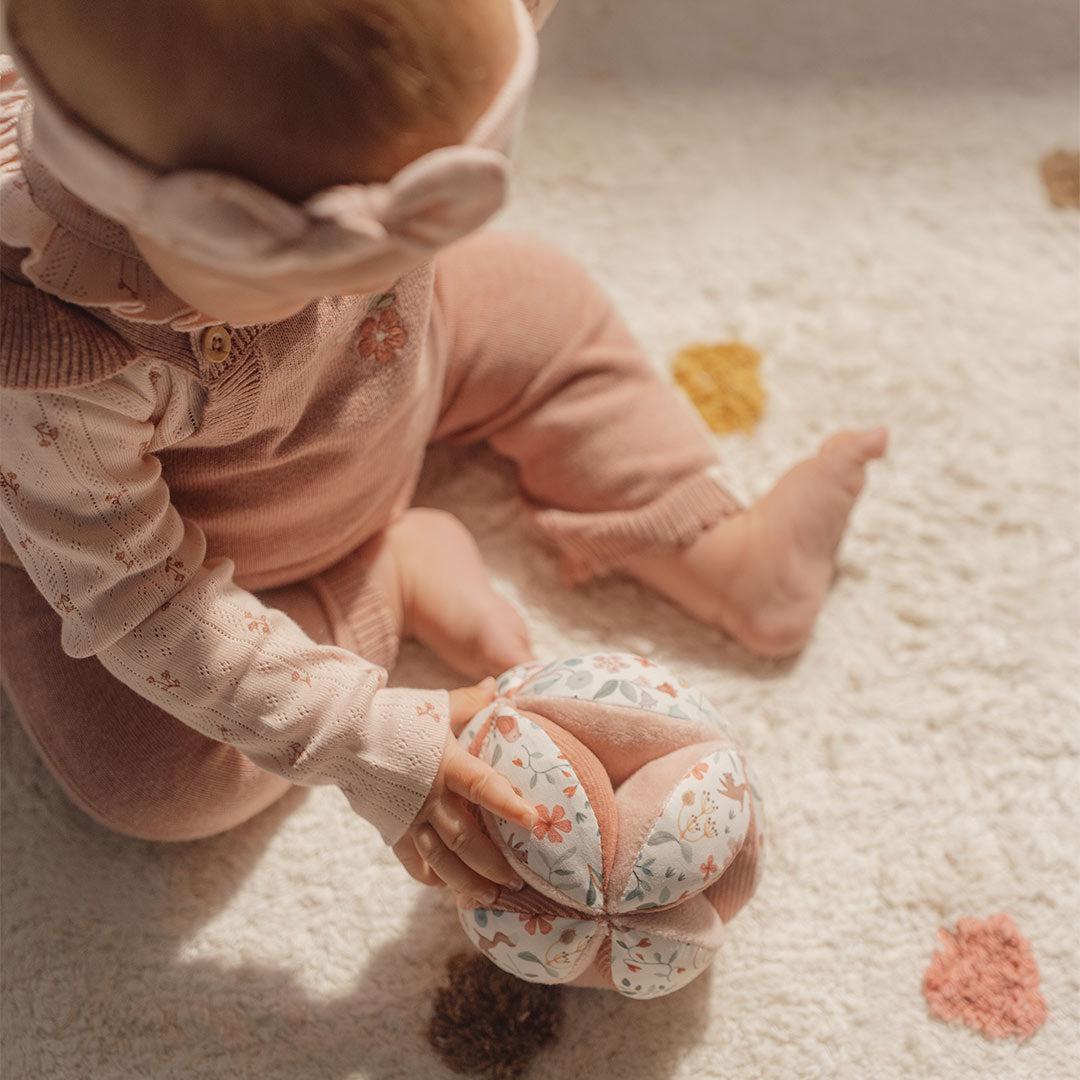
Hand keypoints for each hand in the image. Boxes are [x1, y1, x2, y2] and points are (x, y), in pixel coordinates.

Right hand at [392, 678, 537, 903]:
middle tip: (518, 880)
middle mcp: (430, 797)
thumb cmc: (395, 717)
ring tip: (490, 897)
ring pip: (441, 861)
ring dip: (467, 882)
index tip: (535, 822)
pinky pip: (413, 863)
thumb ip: (470, 701)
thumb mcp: (436, 706)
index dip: (510, 805)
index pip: (484, 787)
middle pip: (466, 839)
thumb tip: (496, 685)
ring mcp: (409, 818)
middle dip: (493, 863)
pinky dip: (431, 878)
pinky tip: (447, 888)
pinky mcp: (391, 829)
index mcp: (446, 764)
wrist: (342, 735)